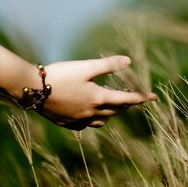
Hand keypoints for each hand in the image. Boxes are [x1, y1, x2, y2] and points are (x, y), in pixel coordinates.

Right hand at [39, 56, 155, 129]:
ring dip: (111, 113)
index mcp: (98, 98)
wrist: (33, 89)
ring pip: (102, 120)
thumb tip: (129, 61)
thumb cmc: (60, 74)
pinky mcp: (67, 123)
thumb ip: (108, 65)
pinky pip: (86, 125)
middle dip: (127, 104)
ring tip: (113, 104)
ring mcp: (78, 120)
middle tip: (134, 97)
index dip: (141, 97)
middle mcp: (91, 113)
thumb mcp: (86, 66)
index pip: (126, 100)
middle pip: (116, 111)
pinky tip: (91, 113)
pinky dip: (94, 119)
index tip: (154, 97)